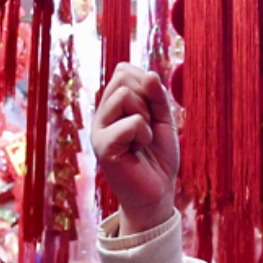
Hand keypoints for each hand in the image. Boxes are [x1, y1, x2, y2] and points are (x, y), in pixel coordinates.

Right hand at [92, 63, 178, 235]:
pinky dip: (145, 133)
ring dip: (146, 116)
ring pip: (125, 94)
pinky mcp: (103, 146)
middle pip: (122, 77)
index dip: (145, 83)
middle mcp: (101, 115)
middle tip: (148, 125)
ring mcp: (99, 129)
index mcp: (113, 106)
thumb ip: (157, 96)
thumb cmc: (159, 157)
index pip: (123, 70)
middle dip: (146, 97)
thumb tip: (149, 74)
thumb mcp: (164, 119)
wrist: (157, 191)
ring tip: (143, 138)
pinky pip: (131, 121)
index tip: (152, 110)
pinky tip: (139, 149)